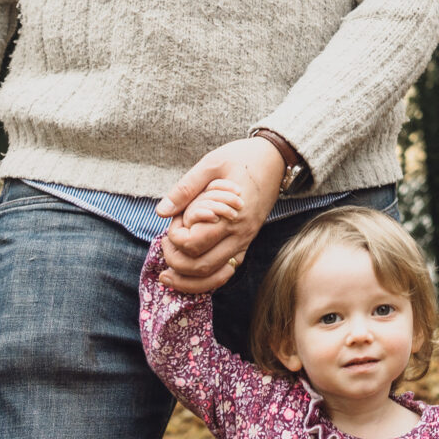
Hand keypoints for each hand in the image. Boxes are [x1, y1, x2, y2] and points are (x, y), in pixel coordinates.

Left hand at [156, 137, 285, 293]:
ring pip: (213, 277)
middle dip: (174, 261)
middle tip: (166, 242)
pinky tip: (188, 276)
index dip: (174, 236)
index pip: (192, 244)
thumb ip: (185, 189)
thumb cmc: (243, 158)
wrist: (276, 159)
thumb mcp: (211, 164)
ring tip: (167, 274)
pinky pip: (225, 272)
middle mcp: (239, 235)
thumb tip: (161, 211)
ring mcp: (244, 241)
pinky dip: (205, 280)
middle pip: (200, 267)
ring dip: (187, 280)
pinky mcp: (246, 243)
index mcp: (229, 215)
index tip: (175, 218)